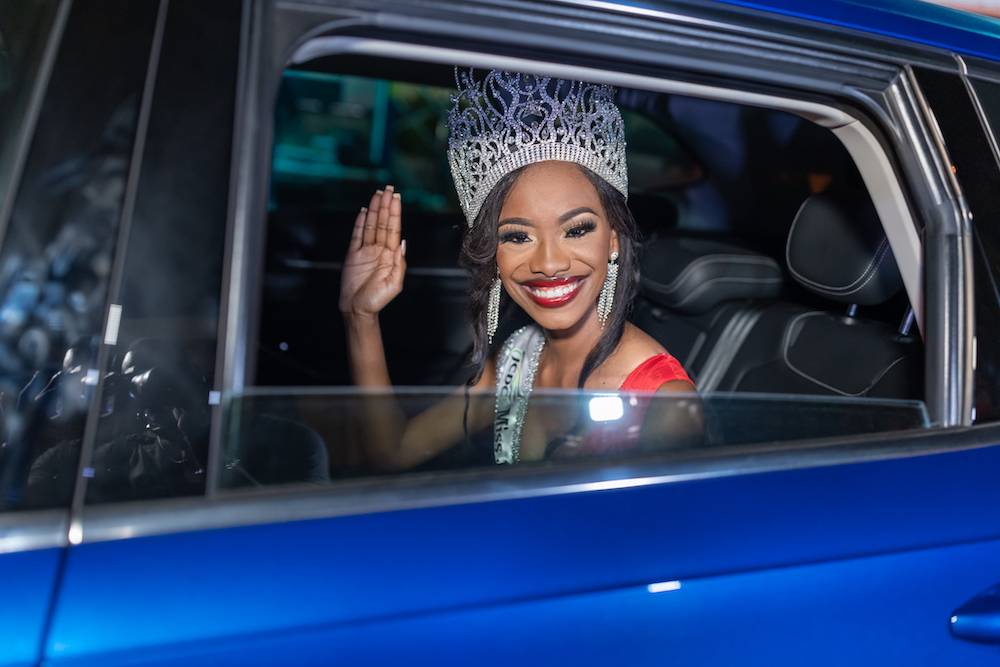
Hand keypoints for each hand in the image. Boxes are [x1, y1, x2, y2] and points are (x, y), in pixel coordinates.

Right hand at [339, 186, 405, 316]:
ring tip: (377, 194)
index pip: (394, 229)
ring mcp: (365, 251)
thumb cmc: (377, 300)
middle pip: (383, 223)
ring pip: (371, 225)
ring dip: (374, 210)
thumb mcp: (394, 284)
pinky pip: (357, 235)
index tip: (397, 199)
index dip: (395, 213)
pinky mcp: (353, 255)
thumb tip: (403, 243)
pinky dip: (360, 223)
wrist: (357, 309)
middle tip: (389, 189)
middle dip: (386, 205)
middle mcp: (379, 250)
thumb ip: (399, 263)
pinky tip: (364, 211)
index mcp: (391, 256)